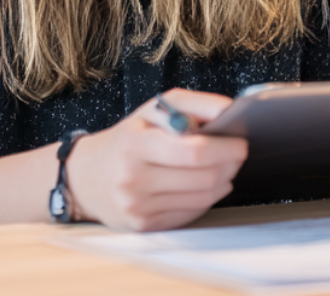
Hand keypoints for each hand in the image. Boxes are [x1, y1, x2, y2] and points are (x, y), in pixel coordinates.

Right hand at [65, 89, 247, 230]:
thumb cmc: (130, 137)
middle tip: (238, 153)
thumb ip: (193, 104)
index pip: (194, 151)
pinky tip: (205, 185)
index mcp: (136, 144)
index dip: (226, 148)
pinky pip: (191, 212)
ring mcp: (138, 207)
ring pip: (202, 198)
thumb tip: (229, 109)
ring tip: (225, 168)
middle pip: (203, 178)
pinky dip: (206, 198)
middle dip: (230, 165)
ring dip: (223, 182)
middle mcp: (134, 179)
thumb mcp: (154, 110)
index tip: (241, 141)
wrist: (87, 177)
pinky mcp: (145, 226)